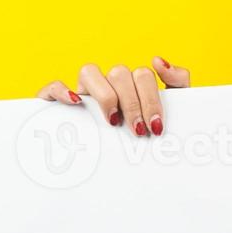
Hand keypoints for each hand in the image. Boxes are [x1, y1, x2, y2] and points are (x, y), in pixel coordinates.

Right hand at [36, 56, 191, 135]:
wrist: (123, 171)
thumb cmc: (143, 138)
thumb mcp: (169, 111)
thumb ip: (177, 83)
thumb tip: (158, 61)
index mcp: (132, 85)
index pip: (142, 74)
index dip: (150, 98)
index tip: (156, 126)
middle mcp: (107, 84)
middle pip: (119, 73)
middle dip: (133, 103)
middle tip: (139, 130)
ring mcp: (83, 92)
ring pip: (89, 71)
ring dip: (105, 96)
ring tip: (113, 121)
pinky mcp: (59, 103)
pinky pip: (53, 86)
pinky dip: (61, 90)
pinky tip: (75, 103)